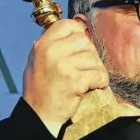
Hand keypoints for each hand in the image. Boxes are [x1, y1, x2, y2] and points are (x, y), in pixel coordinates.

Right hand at [23, 19, 108, 136]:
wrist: (39, 114)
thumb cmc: (41, 85)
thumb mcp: (39, 58)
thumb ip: (55, 43)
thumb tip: (79, 28)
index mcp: (43, 44)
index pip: (68, 24)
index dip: (79, 32)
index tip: (80, 44)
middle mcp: (52, 51)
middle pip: (85, 41)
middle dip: (90, 53)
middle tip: (86, 66)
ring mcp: (64, 66)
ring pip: (93, 58)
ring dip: (96, 69)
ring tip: (89, 77)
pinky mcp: (75, 81)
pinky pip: (98, 74)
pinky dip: (101, 80)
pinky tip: (96, 85)